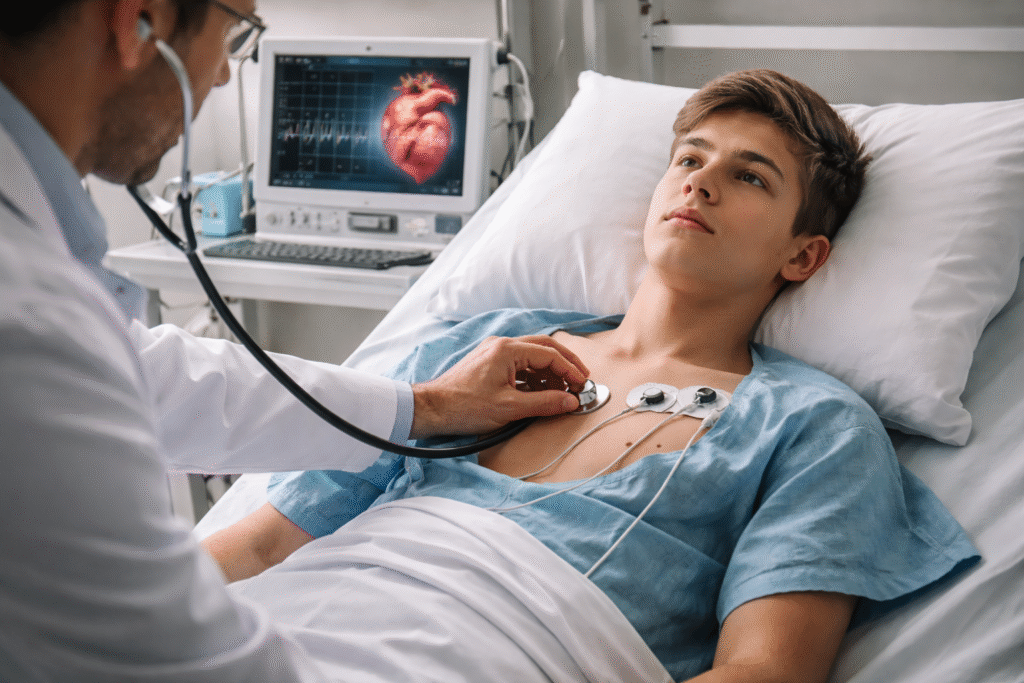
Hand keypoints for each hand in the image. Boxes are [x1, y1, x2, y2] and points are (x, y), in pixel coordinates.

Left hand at [410, 335, 589, 438]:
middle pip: (543, 348)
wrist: (431, 409)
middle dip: (564, 365)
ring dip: (549, 373)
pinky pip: (519, 365)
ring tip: (561, 393)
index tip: (582, 385)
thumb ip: (544, 403)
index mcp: (507, 350)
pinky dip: (533, 378)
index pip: (549, 354)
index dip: (570, 370)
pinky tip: (540, 394)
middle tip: (580, 380)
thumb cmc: (464, 407)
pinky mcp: (489, 364)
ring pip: (531, 357)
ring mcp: (494, 354)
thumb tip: (571, 402)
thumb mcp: (509, 409)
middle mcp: (501, 345)